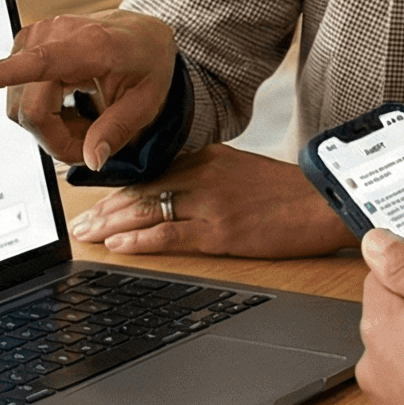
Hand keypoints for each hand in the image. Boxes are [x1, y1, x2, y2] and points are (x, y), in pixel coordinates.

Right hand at [0, 9, 176, 170]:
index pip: (40, 63)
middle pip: (29, 109)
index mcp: (91, 45)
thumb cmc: (148, 63)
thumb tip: (90, 160)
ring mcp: (36, 38)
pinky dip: (42, 111)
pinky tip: (68, 105)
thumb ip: (116, 132)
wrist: (143, 33)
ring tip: (85, 118)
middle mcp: (56, 35)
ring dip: (49, 126)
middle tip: (92, 140)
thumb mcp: (147, 102)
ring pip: (20, 106)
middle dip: (56, 137)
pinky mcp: (25, 45)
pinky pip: (19, 95)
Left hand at [67, 144, 353, 257]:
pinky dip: (140, 241)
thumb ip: (205, 172)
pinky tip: (118, 246)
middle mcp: (203, 175)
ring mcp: (211, 204)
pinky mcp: (222, 232)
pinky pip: (170, 235)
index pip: (148, 170)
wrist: (323, 204)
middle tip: (80, 225)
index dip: (115, 187)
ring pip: (147, 211)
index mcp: (206, 158)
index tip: (92, 198)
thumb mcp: (240, 169)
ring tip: (88, 237)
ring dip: (111, 225)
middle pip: (140, 190)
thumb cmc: (285, 192)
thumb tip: (170, 185)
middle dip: (104, 209)